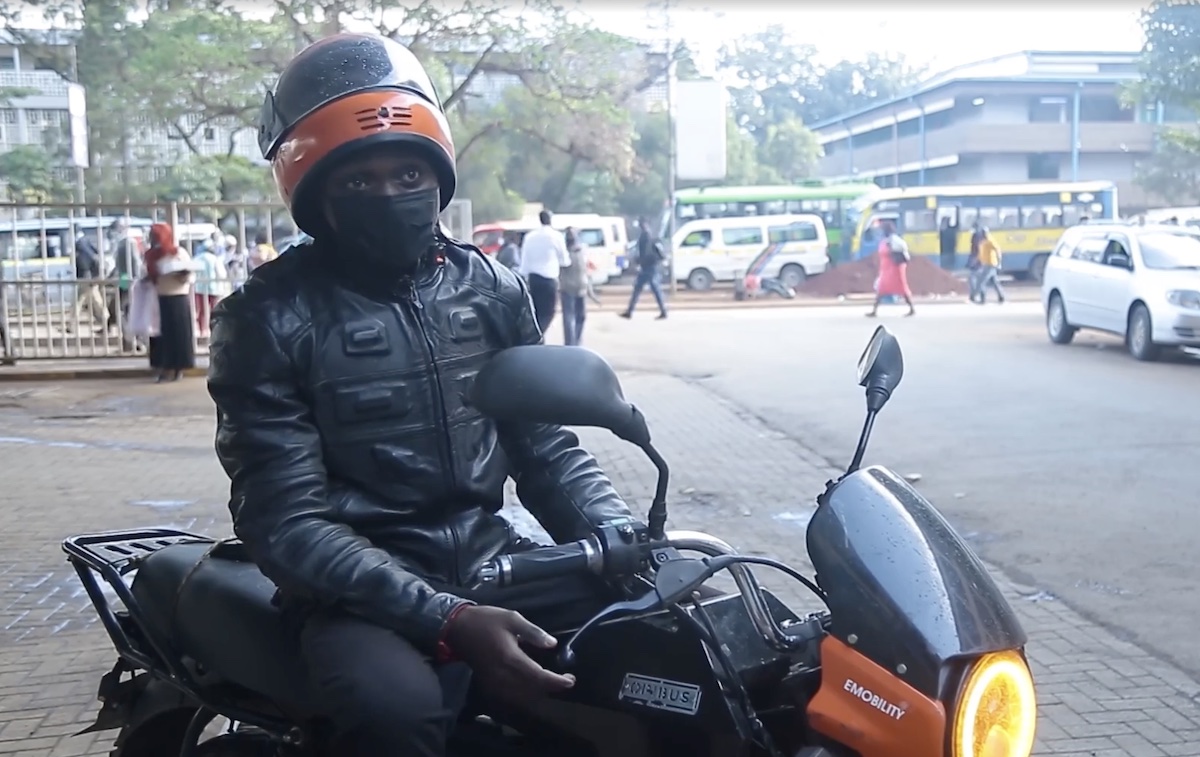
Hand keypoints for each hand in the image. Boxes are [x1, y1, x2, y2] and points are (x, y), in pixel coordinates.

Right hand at [444, 605, 574, 700]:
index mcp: (511, 659)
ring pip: (522, 697)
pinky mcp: (489, 684)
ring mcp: (495, 682)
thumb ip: (533, 633)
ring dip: (538, 693)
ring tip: (552, 682)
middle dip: (551, 688)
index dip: (557, 682)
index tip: (571, 680)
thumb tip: (552, 644)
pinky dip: (524, 694)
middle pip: (533, 691)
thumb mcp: (512, 618)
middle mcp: (503, 675)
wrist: (457, 628)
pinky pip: (510, 696)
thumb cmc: (486, 620)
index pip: (539, 678)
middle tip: (566, 680)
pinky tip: (531, 685)